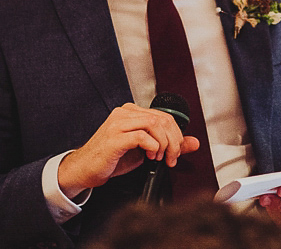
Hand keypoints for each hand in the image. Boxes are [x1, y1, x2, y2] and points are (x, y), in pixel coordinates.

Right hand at [57, 103, 199, 197]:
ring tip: (159, 158)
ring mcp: (118, 123)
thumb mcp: (145, 150)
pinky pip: (142, 136)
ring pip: (155, 124)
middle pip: (162, 119)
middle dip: (174, 141)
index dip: (176, 135)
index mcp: (132, 112)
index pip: (164, 115)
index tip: (175, 152)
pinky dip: (152, 147)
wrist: (86, 169)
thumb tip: (194, 142)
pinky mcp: (115, 137)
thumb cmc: (112, 158)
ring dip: (164, 144)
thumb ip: (169, 144)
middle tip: (171, 158)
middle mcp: (125, 113)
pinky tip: (149, 156)